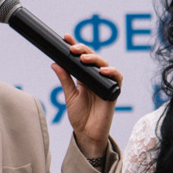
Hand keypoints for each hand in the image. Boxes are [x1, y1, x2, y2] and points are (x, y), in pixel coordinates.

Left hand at [52, 34, 122, 161]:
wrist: (87, 134)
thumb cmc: (80, 117)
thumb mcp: (69, 96)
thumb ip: (65, 79)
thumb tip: (55, 63)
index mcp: (85, 78)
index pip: (81, 58)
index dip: (75, 46)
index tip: (66, 38)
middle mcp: (96, 78)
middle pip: (93, 58)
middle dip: (84, 50)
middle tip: (73, 48)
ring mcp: (105, 84)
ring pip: (105, 65)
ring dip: (95, 59)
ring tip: (84, 58)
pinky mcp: (113, 93)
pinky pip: (117, 79)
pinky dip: (112, 72)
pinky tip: (102, 70)